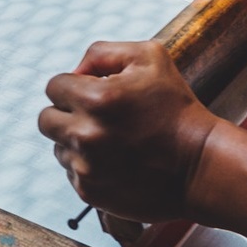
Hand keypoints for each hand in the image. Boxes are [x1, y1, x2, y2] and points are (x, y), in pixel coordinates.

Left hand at [38, 40, 218, 222]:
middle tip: (97, 115)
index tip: (96, 92)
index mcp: (95, 99)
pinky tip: (116, 161)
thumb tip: (76, 71)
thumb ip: (103, 53)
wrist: (200, 165)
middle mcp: (84, 135)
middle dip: (67, 113)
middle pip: (46, 119)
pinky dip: (88, 165)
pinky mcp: (89, 193)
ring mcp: (85, 167)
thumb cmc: (177, 107)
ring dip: (77, 141)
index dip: (75, 86)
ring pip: (59, 147)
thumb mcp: (150, 57)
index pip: (54, 86)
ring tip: (113, 140)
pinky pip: (72, 172)